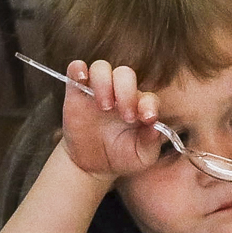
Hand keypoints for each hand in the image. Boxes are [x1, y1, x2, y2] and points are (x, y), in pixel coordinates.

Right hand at [50, 58, 173, 182]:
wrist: (92, 165)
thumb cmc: (121, 157)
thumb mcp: (141, 156)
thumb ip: (150, 143)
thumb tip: (156, 127)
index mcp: (140, 106)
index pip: (148, 96)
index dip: (149, 104)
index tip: (147, 119)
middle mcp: (120, 93)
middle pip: (125, 74)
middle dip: (126, 92)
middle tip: (125, 116)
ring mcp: (97, 90)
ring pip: (101, 68)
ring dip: (104, 83)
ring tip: (105, 107)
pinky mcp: (76, 92)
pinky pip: (75, 68)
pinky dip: (78, 69)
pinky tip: (81, 79)